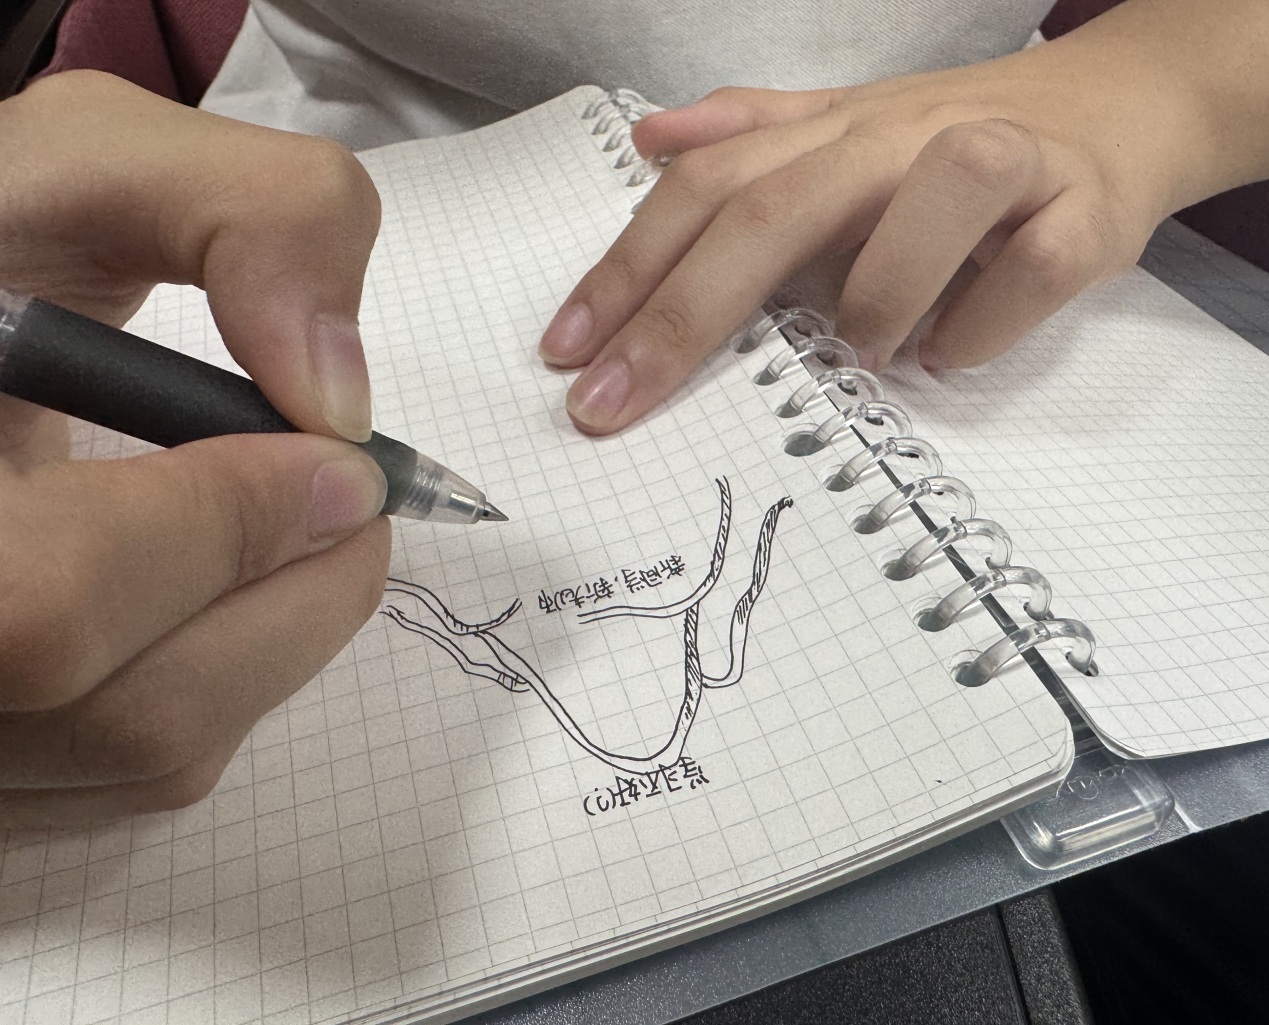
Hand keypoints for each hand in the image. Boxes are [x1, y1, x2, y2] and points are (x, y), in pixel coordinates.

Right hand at [0, 72, 389, 827]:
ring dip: (276, 631)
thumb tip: (344, 399)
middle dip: (299, 594)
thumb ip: (249, 218)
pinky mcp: (2, 761)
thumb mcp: (94, 162)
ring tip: (282, 518)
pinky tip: (206, 575)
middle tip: (350, 498)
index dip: (229, 532)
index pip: (53, 606)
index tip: (343, 461)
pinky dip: (220, 671)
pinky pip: (135, 770)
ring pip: (149, 758)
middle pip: (131, 719)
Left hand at [542, 42, 1202, 431]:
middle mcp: (904, 139)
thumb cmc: (961, 140)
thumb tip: (654, 138)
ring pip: (929, 207)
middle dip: (682, 314)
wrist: (1119, 107)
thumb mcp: (846, 130)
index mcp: (835, 132)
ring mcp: (1003, 168)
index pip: (709, 189)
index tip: (567, 352)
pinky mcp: (1084, 214)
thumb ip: (754, 135)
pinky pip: (1032, 271)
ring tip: (861, 352)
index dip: (629, 269)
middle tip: (614, 401)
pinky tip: (953, 350)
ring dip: (876, 297)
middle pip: (776, 208)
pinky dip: (982, 324)